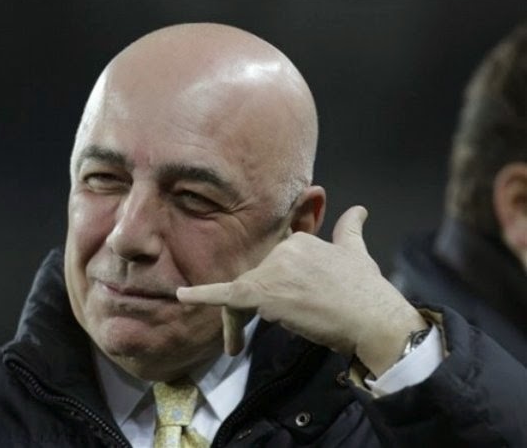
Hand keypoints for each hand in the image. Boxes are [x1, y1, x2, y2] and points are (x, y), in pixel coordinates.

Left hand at [177, 206, 427, 376]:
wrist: (372, 318)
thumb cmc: (366, 291)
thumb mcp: (356, 253)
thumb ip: (350, 229)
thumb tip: (359, 209)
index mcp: (299, 241)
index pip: (270, 265)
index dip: (267, 290)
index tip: (273, 309)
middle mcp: (283, 250)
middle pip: (253, 280)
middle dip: (249, 308)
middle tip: (241, 338)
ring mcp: (273, 269)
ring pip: (242, 293)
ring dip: (234, 320)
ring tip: (234, 345)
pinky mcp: (264, 292)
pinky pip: (227, 294)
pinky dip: (202, 294)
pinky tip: (182, 295)